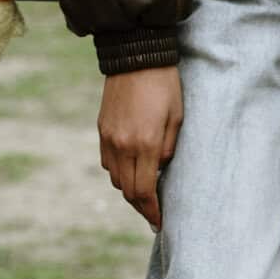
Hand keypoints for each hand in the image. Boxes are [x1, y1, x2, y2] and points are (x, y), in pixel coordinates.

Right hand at [98, 66, 182, 230]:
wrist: (135, 56)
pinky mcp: (102, 130)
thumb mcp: (177, 117)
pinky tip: (133, 170)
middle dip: (141, 207)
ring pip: (115, 179)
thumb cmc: (164, 85)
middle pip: (127, 191)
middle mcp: (122, 145)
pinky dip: (119, 172)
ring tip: (145, 194)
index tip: (160, 222)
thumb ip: (168, 148)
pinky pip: (107, 162)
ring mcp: (108, 138)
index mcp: (145, 144)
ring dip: (130, 190)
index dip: (152, 211)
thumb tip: (160, 169)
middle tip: (154, 214)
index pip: (145, 191)